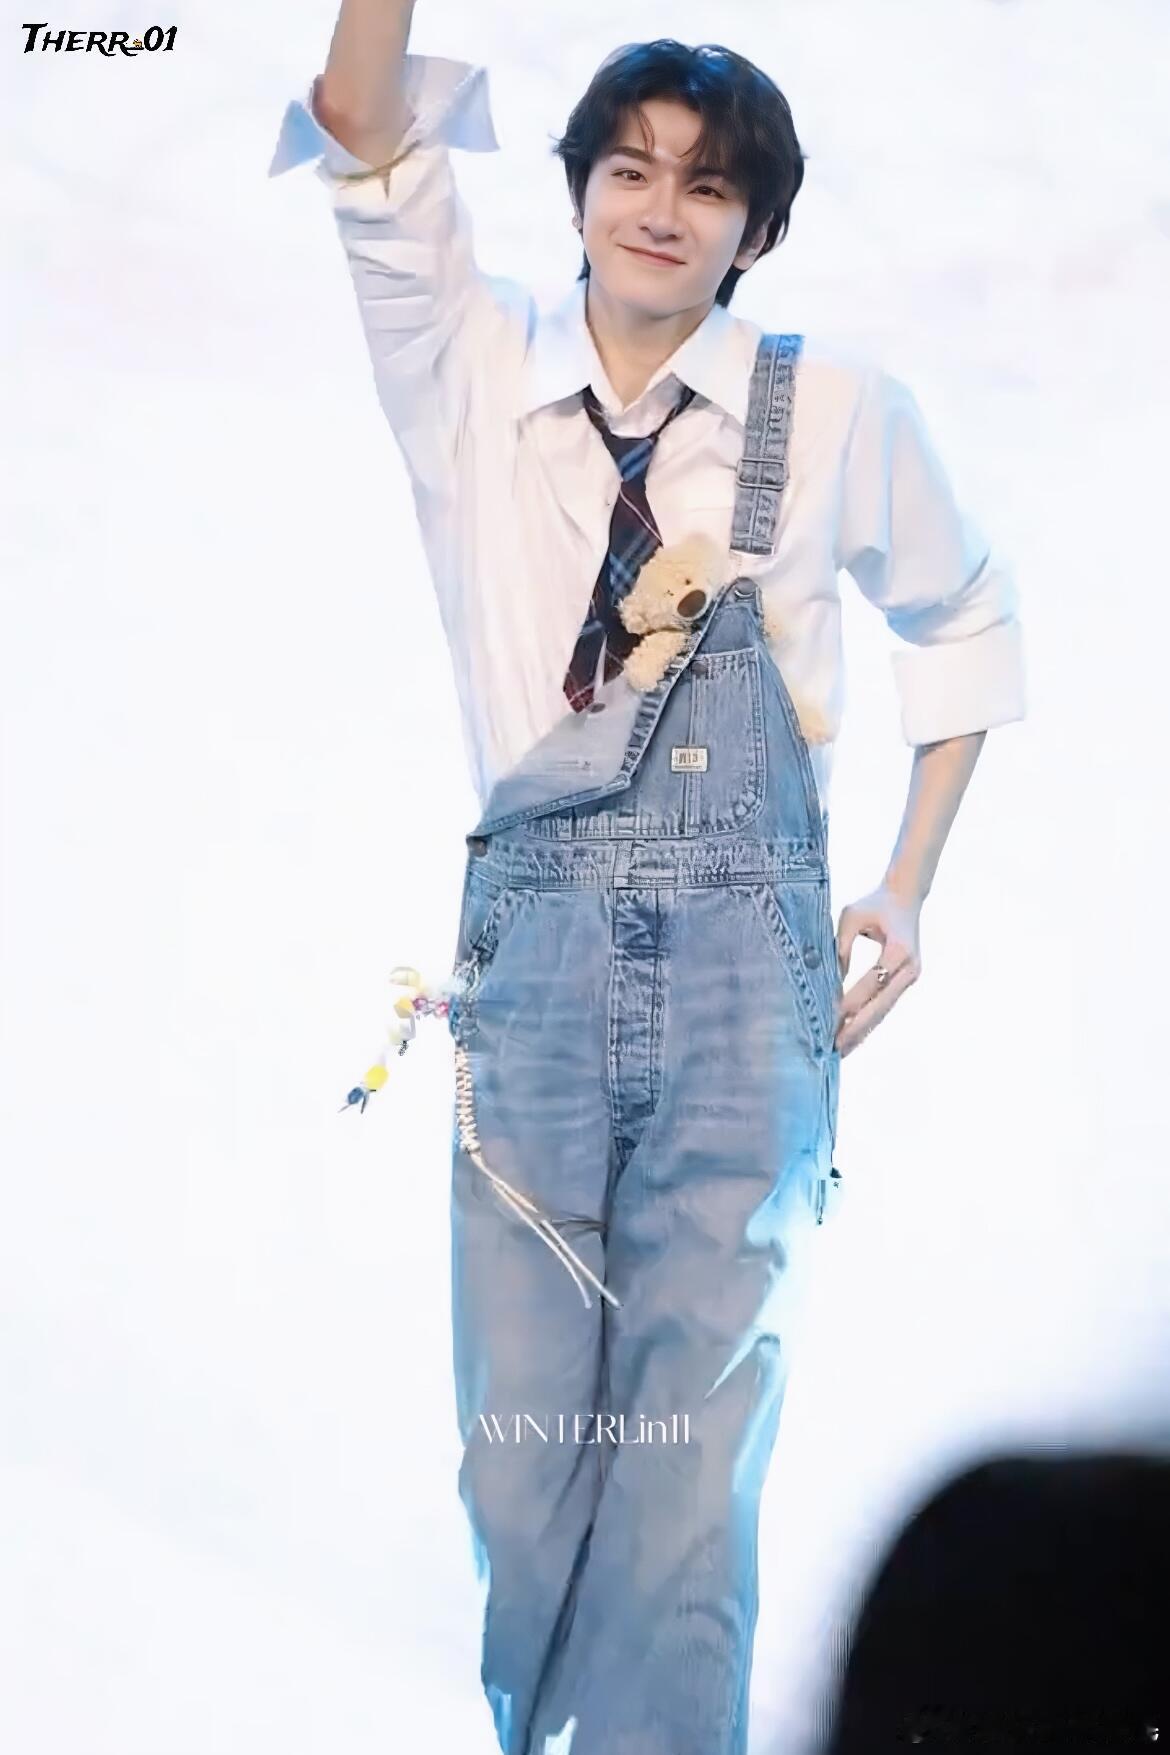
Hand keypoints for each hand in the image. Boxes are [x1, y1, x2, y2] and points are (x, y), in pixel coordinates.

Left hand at [834, 884, 921, 1055]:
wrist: (906, 897)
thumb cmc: (875, 903)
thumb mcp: (851, 916)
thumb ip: (840, 947)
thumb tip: (828, 981)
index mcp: (899, 949)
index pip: (871, 982)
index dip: (850, 1001)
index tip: (829, 1019)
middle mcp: (910, 967)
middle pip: (881, 1004)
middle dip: (856, 1027)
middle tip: (834, 1046)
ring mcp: (912, 976)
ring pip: (884, 1010)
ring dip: (862, 1030)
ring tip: (840, 1050)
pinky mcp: (907, 981)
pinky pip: (885, 1005)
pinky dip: (868, 1020)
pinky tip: (852, 1036)